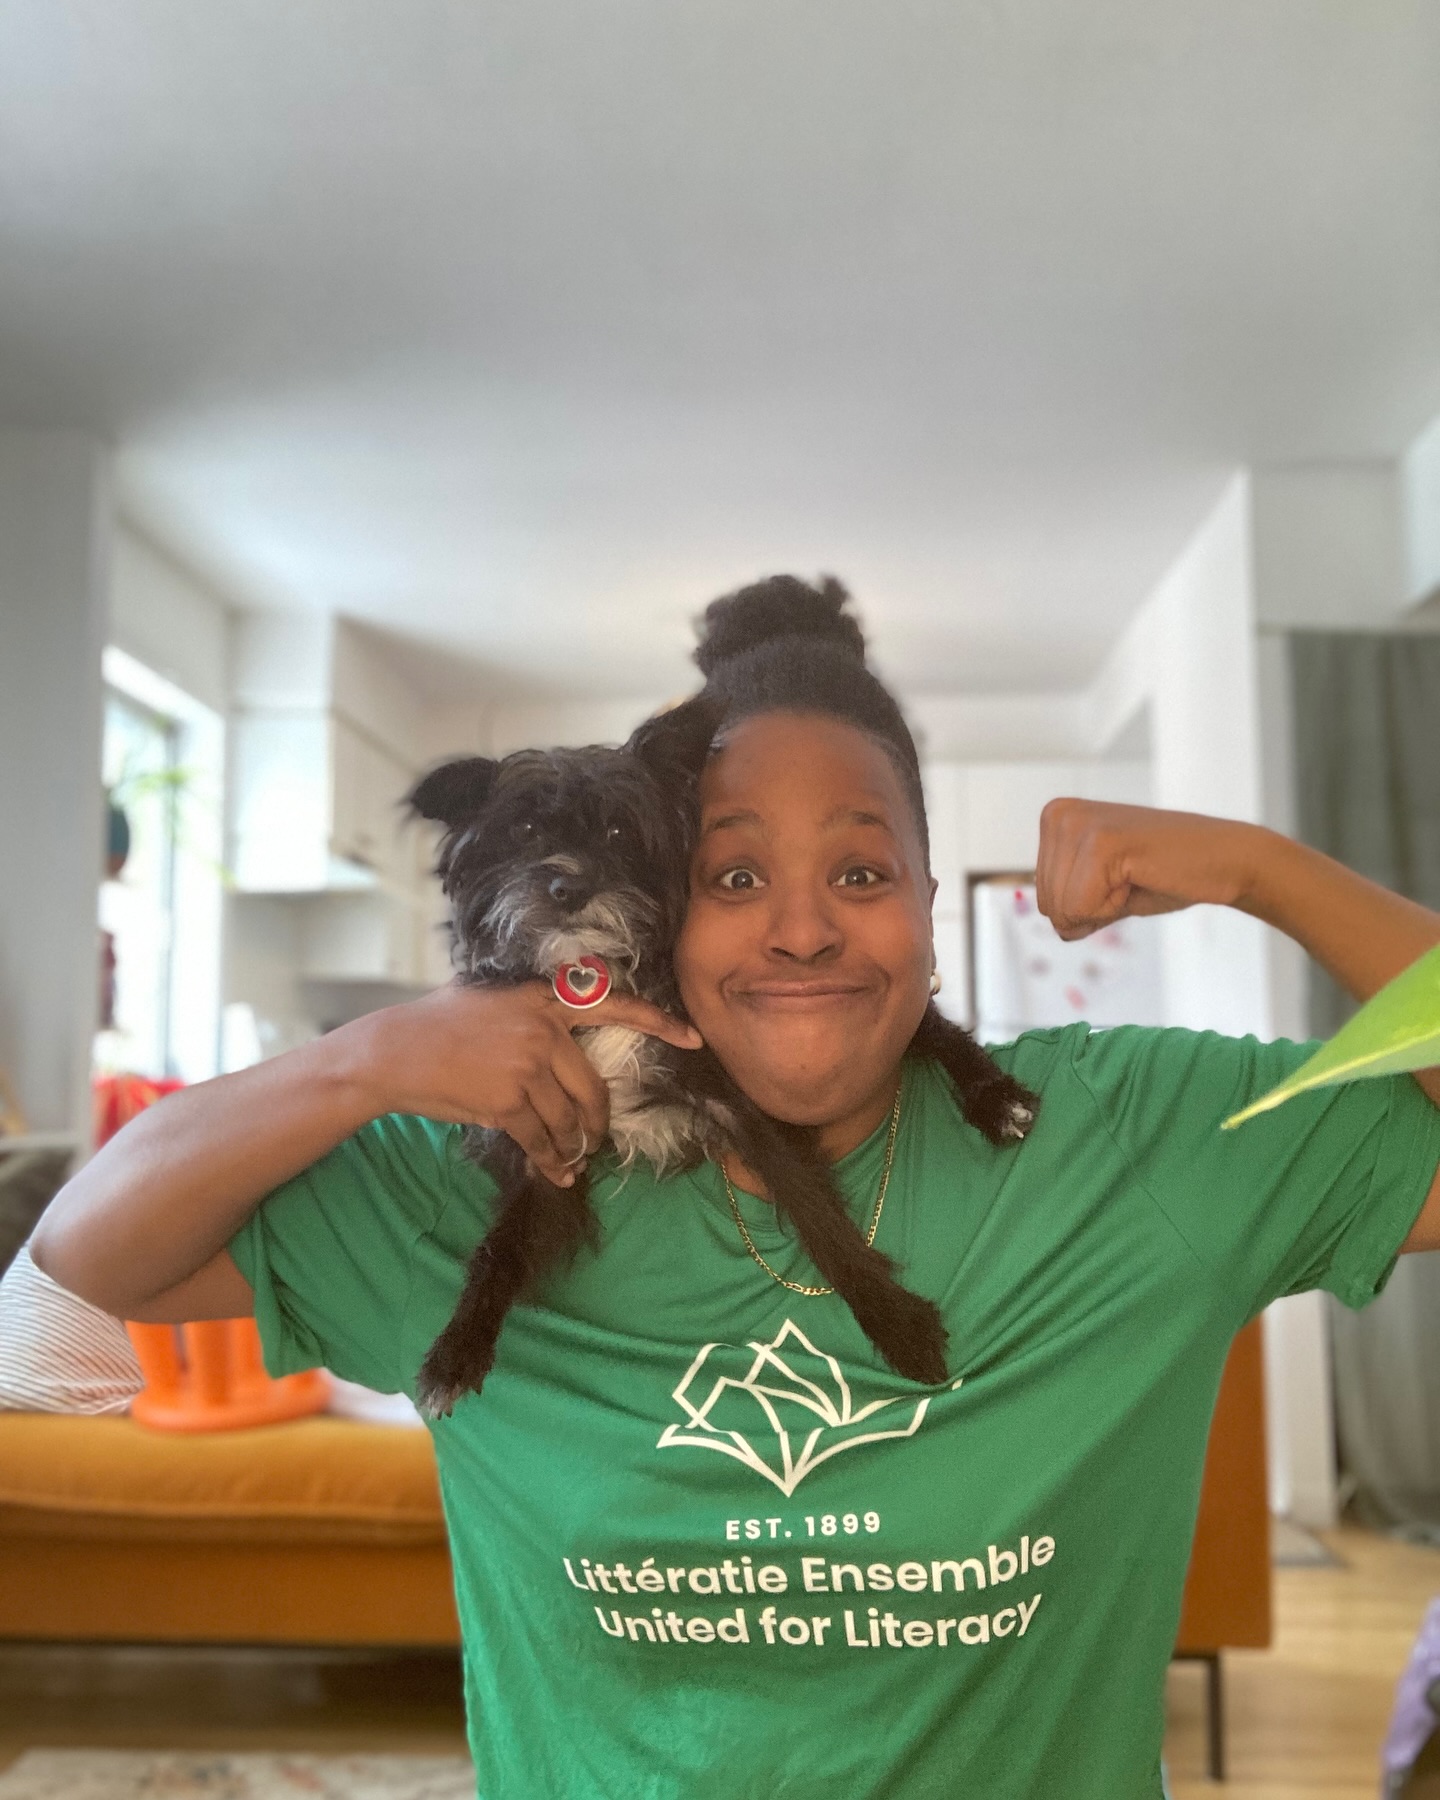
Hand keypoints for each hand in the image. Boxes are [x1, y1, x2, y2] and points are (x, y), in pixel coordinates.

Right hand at [342, 983, 701, 1186]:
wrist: (391, 1053)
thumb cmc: (436, 1027)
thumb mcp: (490, 1001)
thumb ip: (533, 1014)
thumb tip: (565, 1043)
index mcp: (543, 998)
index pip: (613, 1004)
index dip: (657, 1021)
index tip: (692, 1037)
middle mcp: (542, 1028)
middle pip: (593, 1088)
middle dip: (596, 1123)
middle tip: (593, 1141)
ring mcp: (526, 1064)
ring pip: (568, 1119)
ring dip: (571, 1147)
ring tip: (568, 1161)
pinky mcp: (508, 1099)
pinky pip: (542, 1139)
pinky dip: (550, 1162)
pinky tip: (552, 1173)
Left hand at [1035, 800, 1261, 941]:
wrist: (1225, 861)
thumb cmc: (1167, 875)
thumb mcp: (1105, 892)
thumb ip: (1072, 906)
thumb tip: (1057, 928)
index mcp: (1054, 819)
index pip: (1044, 901)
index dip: (1087, 906)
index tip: (1122, 878)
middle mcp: (1059, 813)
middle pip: (1049, 906)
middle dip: (1094, 909)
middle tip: (1133, 877)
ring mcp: (1078, 823)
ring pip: (1063, 910)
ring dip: (1105, 907)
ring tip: (1136, 875)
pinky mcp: (1101, 841)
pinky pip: (1081, 908)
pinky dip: (1114, 907)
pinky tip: (1140, 877)